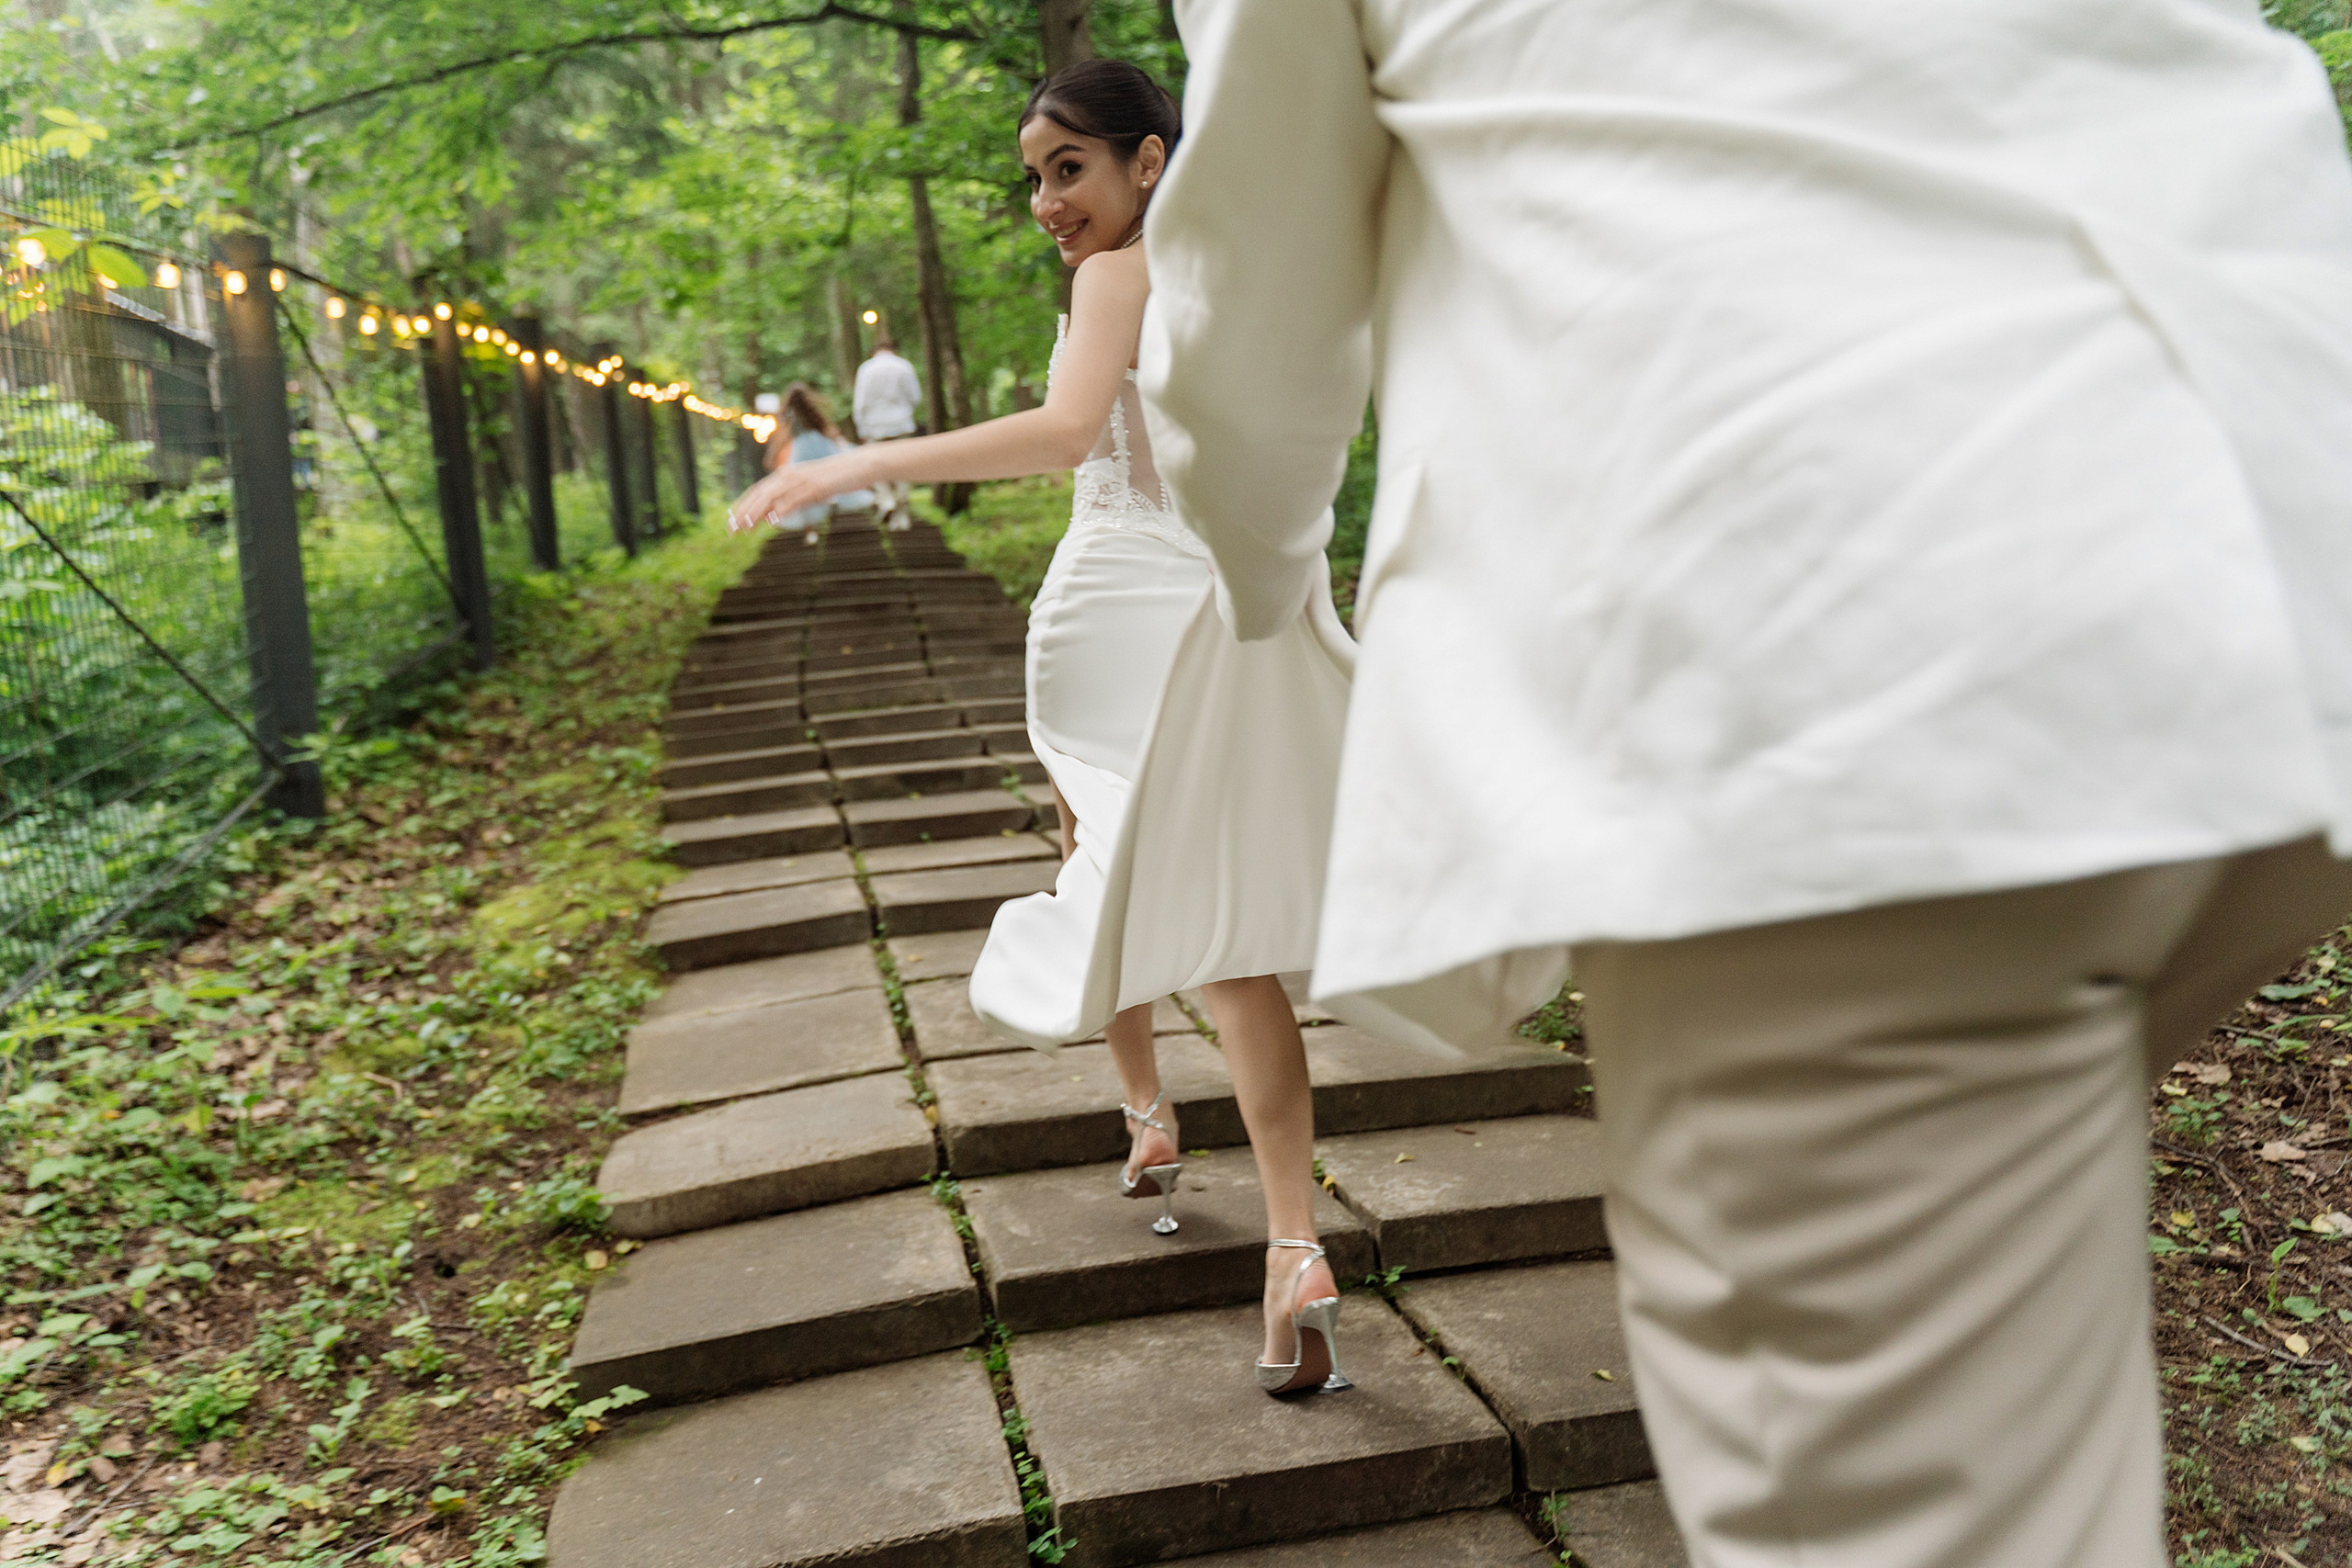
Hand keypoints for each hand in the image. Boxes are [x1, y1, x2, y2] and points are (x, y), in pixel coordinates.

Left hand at [727, 450, 874, 532]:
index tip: (732, 521)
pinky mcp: (816, 486)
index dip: (743, 505)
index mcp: (787, 475)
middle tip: (732, 530)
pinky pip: (795, 498)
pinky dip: (782, 509)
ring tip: (745, 528)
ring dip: (757, 513)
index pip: (758, 490)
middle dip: (744, 512)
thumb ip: (792, 499)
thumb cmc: (837, 478)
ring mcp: (802, 480)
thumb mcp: (810, 489)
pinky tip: (773, 520)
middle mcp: (790, 475)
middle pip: (760, 494)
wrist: (860, 464)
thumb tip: (774, 514)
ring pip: (773, 496)